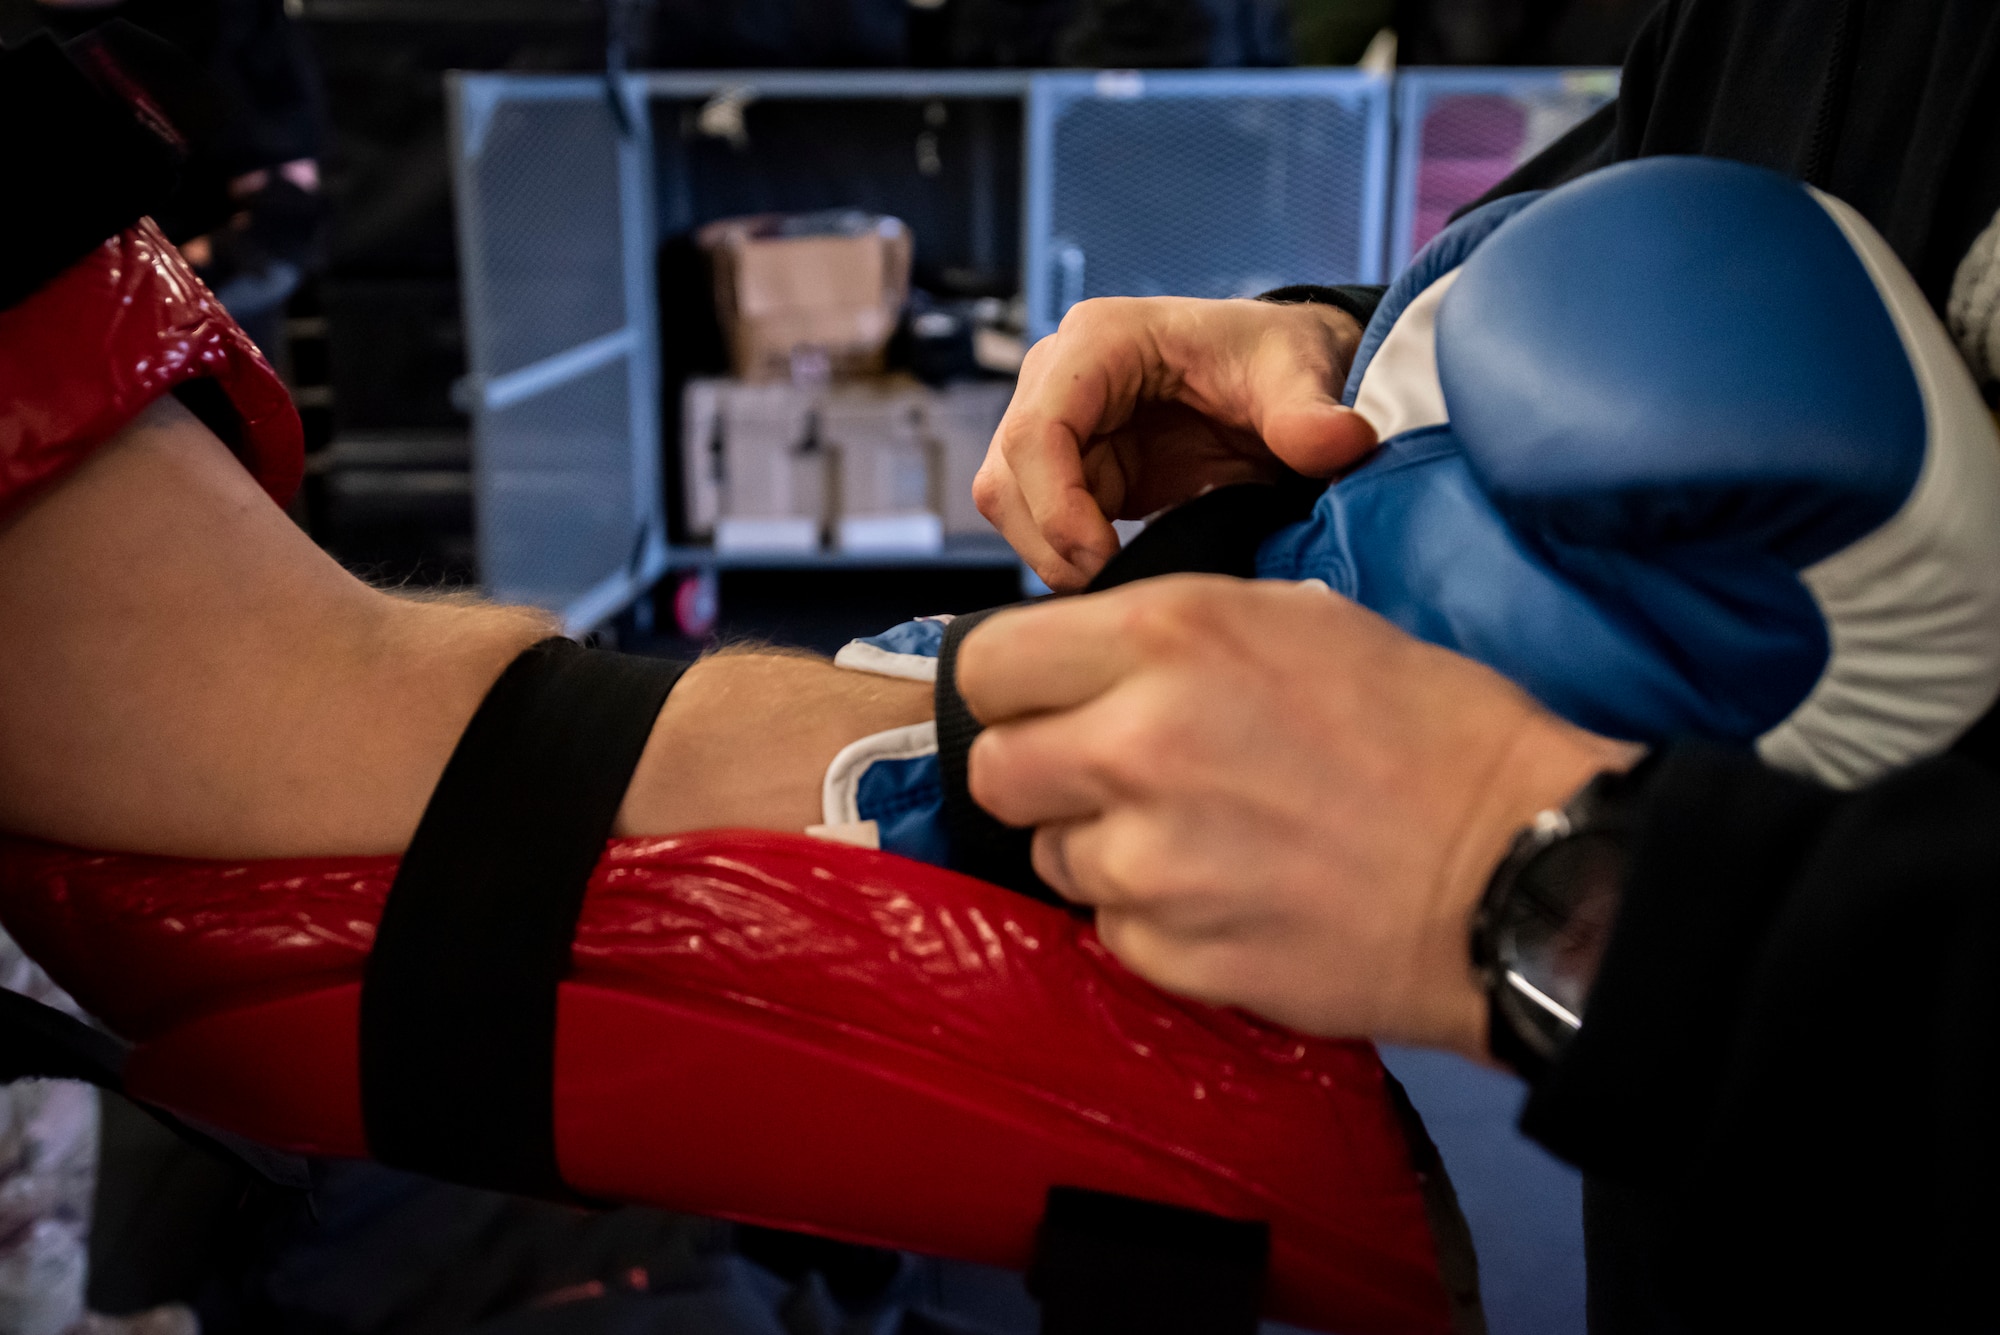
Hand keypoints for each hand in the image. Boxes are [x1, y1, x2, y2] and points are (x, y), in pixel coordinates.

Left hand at [956, 576, 1639, 1057]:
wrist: (1514, 871)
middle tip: (1109, 776)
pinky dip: (1152, 918)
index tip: (1043, 701)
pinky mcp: (1170, 952)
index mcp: (1164, 637)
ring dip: (1098, 848)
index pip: (987, 663)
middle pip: (993, 768)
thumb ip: (1172, 636)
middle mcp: (1132, 742)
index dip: (1013, 685)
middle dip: (1037, 773)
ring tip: (1199, 837)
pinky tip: (1230, 895)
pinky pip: (1110, 929)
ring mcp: (1145, 860)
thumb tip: (1090, 661)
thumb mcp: (1300, 621)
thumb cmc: (1432, 733)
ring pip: (1047, 855)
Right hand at [974, 297, 1375, 590]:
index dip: (1056, 508)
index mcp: (1100, 340)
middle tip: (1116, 584)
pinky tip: (1122, 570)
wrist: (1284, 374)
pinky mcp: (1069, 466)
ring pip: (1009, 505)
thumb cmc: (1278, 357)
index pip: (1035, 433)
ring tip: (1122, 578)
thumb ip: (1310, 414)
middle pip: (1006, 476)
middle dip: (1052, 541)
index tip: (1104, 559)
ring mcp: (1057, 422)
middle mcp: (1059, 375)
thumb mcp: (1299, 375)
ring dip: (1054, 553)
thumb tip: (1340, 442)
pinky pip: (1039, 522)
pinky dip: (1069, 556)